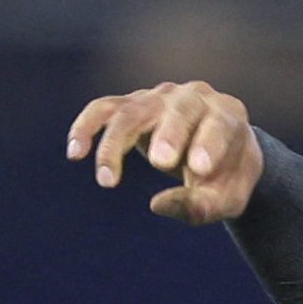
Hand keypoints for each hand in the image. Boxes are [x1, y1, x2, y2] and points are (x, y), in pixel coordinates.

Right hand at [66, 81, 261, 223]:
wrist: (216, 154)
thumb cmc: (224, 178)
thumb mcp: (225, 200)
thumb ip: (202, 205)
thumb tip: (157, 205)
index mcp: (227, 115)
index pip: (219, 123)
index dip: (209, 142)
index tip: (199, 168)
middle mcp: (193, 98)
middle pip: (177, 111)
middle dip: (169, 134)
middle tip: (161, 163)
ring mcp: (160, 98)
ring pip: (133, 111)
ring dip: (116, 143)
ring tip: (106, 180)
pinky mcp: (132, 105)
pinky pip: (104, 110)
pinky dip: (87, 127)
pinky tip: (75, 152)